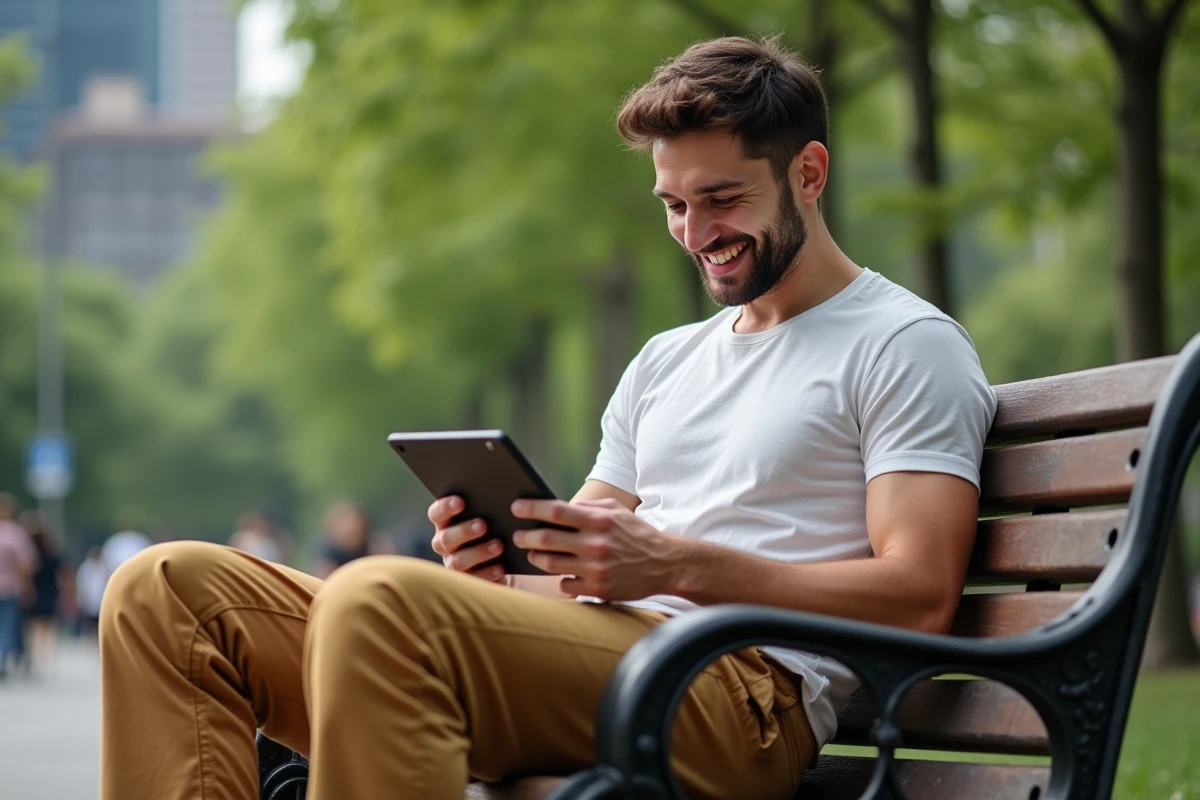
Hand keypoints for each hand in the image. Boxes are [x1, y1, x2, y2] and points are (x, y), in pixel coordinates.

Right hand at [428, 495, 506, 583]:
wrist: (502, 559)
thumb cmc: (493, 529)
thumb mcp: (489, 517)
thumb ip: (485, 507)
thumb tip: (497, 494)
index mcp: (445, 523)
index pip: (436, 514)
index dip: (445, 507)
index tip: (460, 501)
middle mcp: (444, 543)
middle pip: (446, 538)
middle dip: (464, 531)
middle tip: (483, 525)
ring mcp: (453, 564)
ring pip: (458, 561)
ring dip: (478, 552)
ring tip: (498, 546)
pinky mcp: (467, 581)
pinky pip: (473, 579)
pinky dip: (487, 573)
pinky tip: (500, 568)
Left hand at [510, 498, 679, 600]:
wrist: (664, 563)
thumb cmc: (635, 534)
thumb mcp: (616, 511)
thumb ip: (587, 508)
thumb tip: (554, 507)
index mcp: (599, 520)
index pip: (556, 511)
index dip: (531, 508)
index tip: (515, 508)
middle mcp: (596, 543)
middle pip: (546, 539)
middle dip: (525, 536)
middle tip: (517, 535)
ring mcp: (596, 568)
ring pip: (550, 563)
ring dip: (536, 557)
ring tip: (533, 553)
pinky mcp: (598, 588)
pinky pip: (565, 585)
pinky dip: (560, 578)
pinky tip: (561, 573)